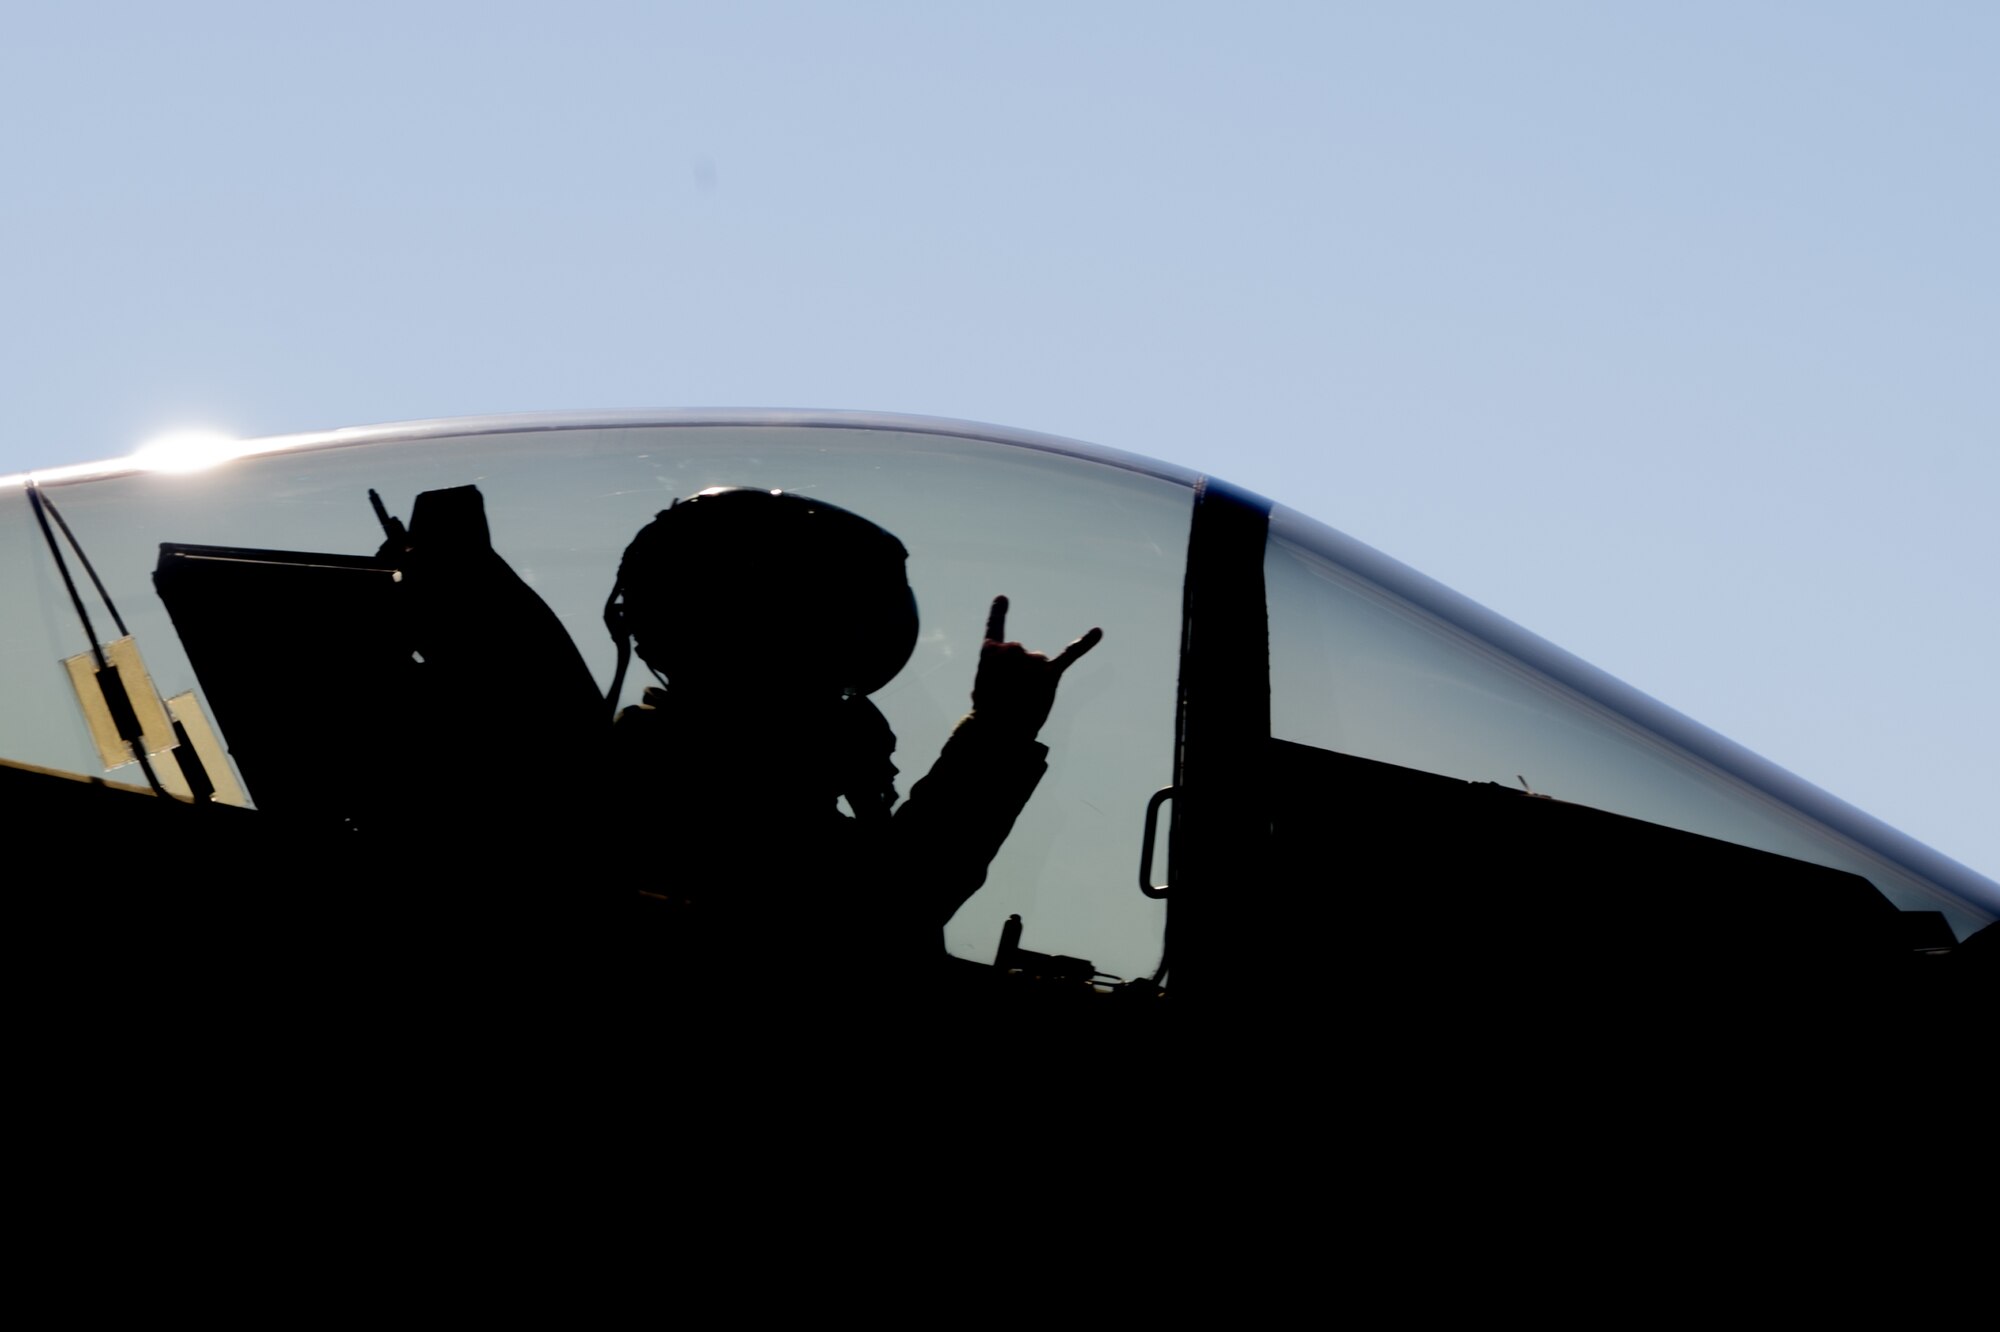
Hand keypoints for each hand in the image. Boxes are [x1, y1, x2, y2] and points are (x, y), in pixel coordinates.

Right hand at [969, 595, 1101, 740]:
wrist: (997, 731)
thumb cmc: (988, 712)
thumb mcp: (984, 690)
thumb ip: (999, 676)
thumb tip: (1017, 680)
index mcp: (989, 653)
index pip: (994, 629)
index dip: (998, 614)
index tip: (1003, 598)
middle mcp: (1010, 650)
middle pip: (1021, 652)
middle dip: (1019, 671)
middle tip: (1009, 692)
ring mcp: (1031, 660)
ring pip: (1040, 661)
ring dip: (1034, 680)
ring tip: (1022, 698)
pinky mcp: (1049, 674)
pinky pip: (1070, 655)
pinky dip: (1085, 644)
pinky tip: (1097, 632)